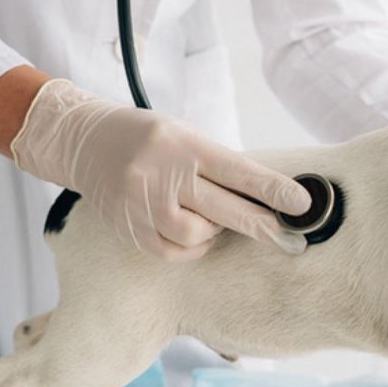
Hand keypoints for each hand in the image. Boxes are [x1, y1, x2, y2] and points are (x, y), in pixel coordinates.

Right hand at [10, 79, 311, 260]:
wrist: (84, 142)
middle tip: (290, 239)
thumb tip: (267, 197)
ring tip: (212, 217)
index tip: (303, 204)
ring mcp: (142, 204)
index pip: (237, 171)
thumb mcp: (184, 134)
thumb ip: (218, 165)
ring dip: (215, 231)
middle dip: (262, 226)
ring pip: (198, 236)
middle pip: (223, 210)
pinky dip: (192, 247)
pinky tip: (193, 232)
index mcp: (182, 144)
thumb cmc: (148, 138)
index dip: (273, 190)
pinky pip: (173, 252)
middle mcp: (161, 174)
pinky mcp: (129, 228)